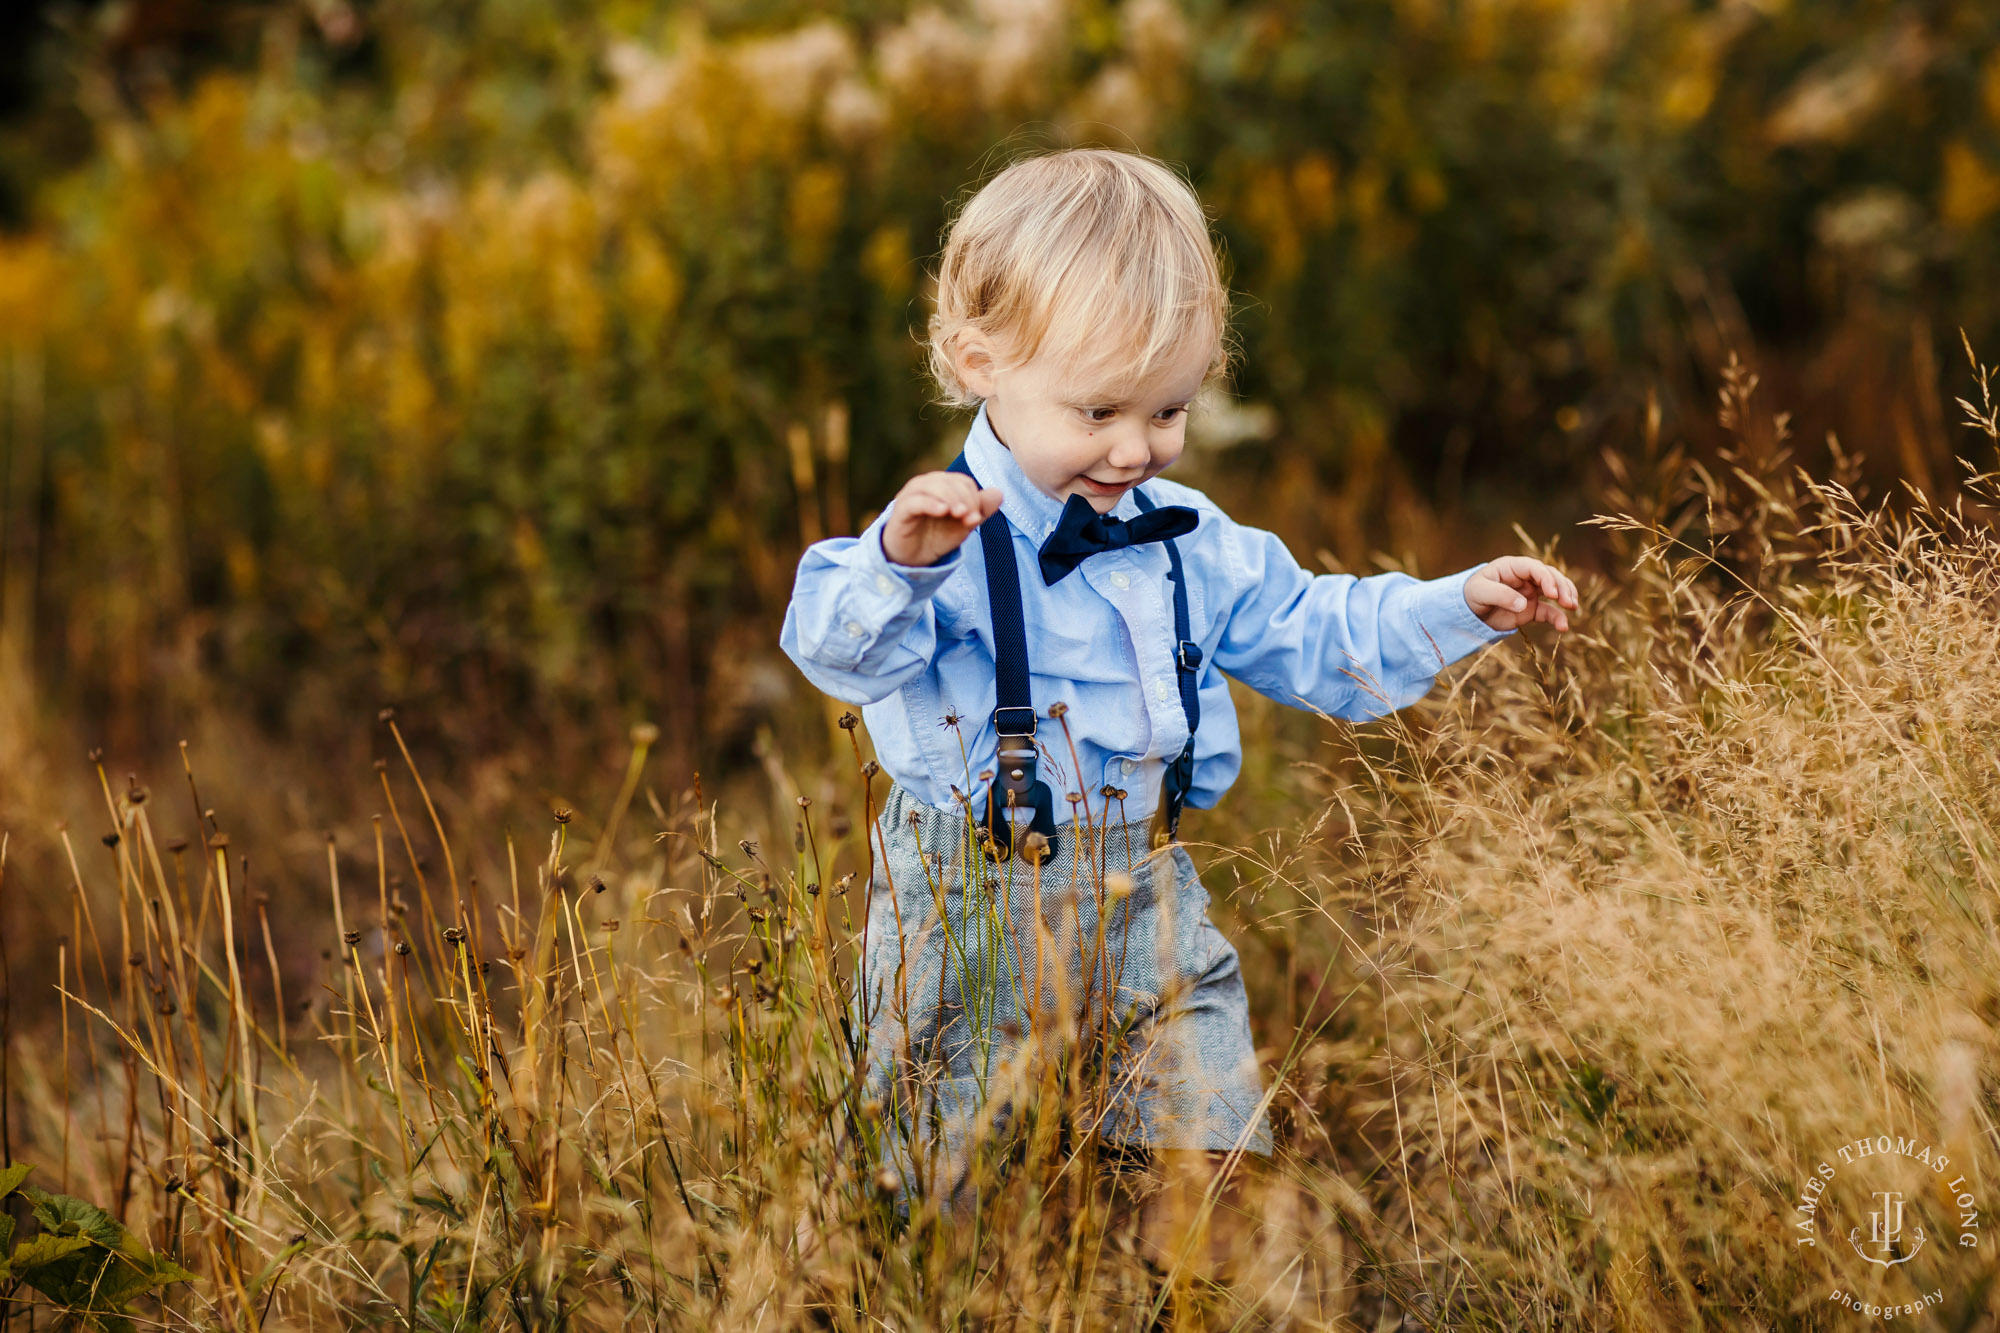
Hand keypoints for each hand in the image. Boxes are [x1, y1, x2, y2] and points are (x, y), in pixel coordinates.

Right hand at [881, 471, 1004, 566]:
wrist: (912, 559)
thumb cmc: (936, 537)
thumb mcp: (963, 525)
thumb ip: (980, 510)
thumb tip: (999, 493)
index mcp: (941, 485)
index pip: (963, 482)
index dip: (974, 498)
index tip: (976, 518)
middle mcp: (925, 485)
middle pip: (950, 481)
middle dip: (965, 499)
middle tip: (971, 519)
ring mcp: (911, 496)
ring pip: (932, 486)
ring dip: (950, 498)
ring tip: (960, 514)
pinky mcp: (901, 510)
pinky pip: (915, 501)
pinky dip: (930, 503)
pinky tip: (942, 511)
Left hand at [1464, 555, 1578, 631]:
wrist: (1467, 612)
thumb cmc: (1471, 595)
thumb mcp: (1480, 592)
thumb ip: (1501, 595)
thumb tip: (1523, 604)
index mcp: (1512, 567)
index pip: (1535, 567)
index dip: (1546, 578)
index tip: (1552, 594)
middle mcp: (1525, 577)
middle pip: (1550, 576)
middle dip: (1562, 587)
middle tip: (1568, 602)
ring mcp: (1530, 592)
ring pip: (1555, 590)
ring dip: (1566, 597)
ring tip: (1572, 608)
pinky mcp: (1531, 609)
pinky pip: (1548, 611)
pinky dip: (1558, 617)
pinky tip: (1563, 627)